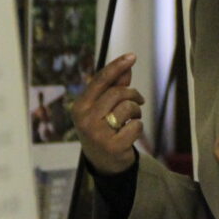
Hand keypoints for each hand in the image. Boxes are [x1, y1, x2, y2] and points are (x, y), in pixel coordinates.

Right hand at [70, 54, 144, 174]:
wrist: (104, 162)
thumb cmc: (105, 128)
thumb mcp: (105, 107)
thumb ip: (115, 87)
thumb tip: (127, 66)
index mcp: (80, 106)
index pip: (100, 80)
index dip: (116, 66)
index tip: (132, 56)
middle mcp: (85, 119)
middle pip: (118, 93)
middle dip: (133, 95)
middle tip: (139, 102)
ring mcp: (97, 134)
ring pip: (128, 108)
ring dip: (137, 112)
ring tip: (133, 118)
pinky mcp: (112, 146)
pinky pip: (136, 126)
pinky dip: (138, 128)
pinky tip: (130, 134)